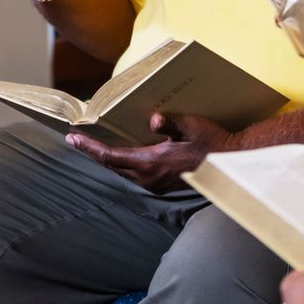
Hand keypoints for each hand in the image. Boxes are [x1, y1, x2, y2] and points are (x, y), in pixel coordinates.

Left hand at [65, 111, 235, 191]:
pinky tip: (121, 154)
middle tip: (76, 139)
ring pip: (122, 172)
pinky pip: (134, 175)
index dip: (89, 147)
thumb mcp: (193, 126)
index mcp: (151, 163)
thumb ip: (171, 122)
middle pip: (111, 166)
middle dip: (93, 152)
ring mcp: (155, 184)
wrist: (231, 165)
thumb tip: (154, 119)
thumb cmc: (212, 142)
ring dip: (108, 159)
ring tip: (94, 145)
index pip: (110, 156)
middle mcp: (149, 177)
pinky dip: (122, 163)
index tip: (72, 137)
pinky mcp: (162, 185)